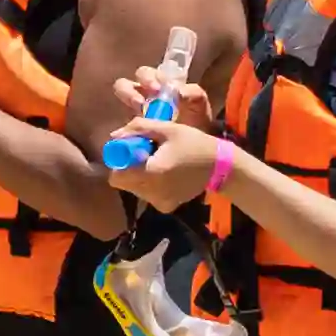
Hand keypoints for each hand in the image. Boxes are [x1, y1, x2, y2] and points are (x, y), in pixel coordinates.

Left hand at [106, 72, 221, 211]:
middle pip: (124, 182)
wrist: (221, 167)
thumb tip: (114, 135)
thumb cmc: (195, 143)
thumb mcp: (168, 129)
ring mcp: (159, 202)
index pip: (117, 176)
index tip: (133, 150)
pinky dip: (150, 184)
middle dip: (129, 167)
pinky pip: (147, 194)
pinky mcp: (166, 206)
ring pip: (134, 189)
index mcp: (152, 173)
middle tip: (146, 153)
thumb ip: (138, 129)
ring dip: (139, 175)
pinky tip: (166, 173)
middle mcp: (153, 192)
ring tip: (159, 161)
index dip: (120, 161)